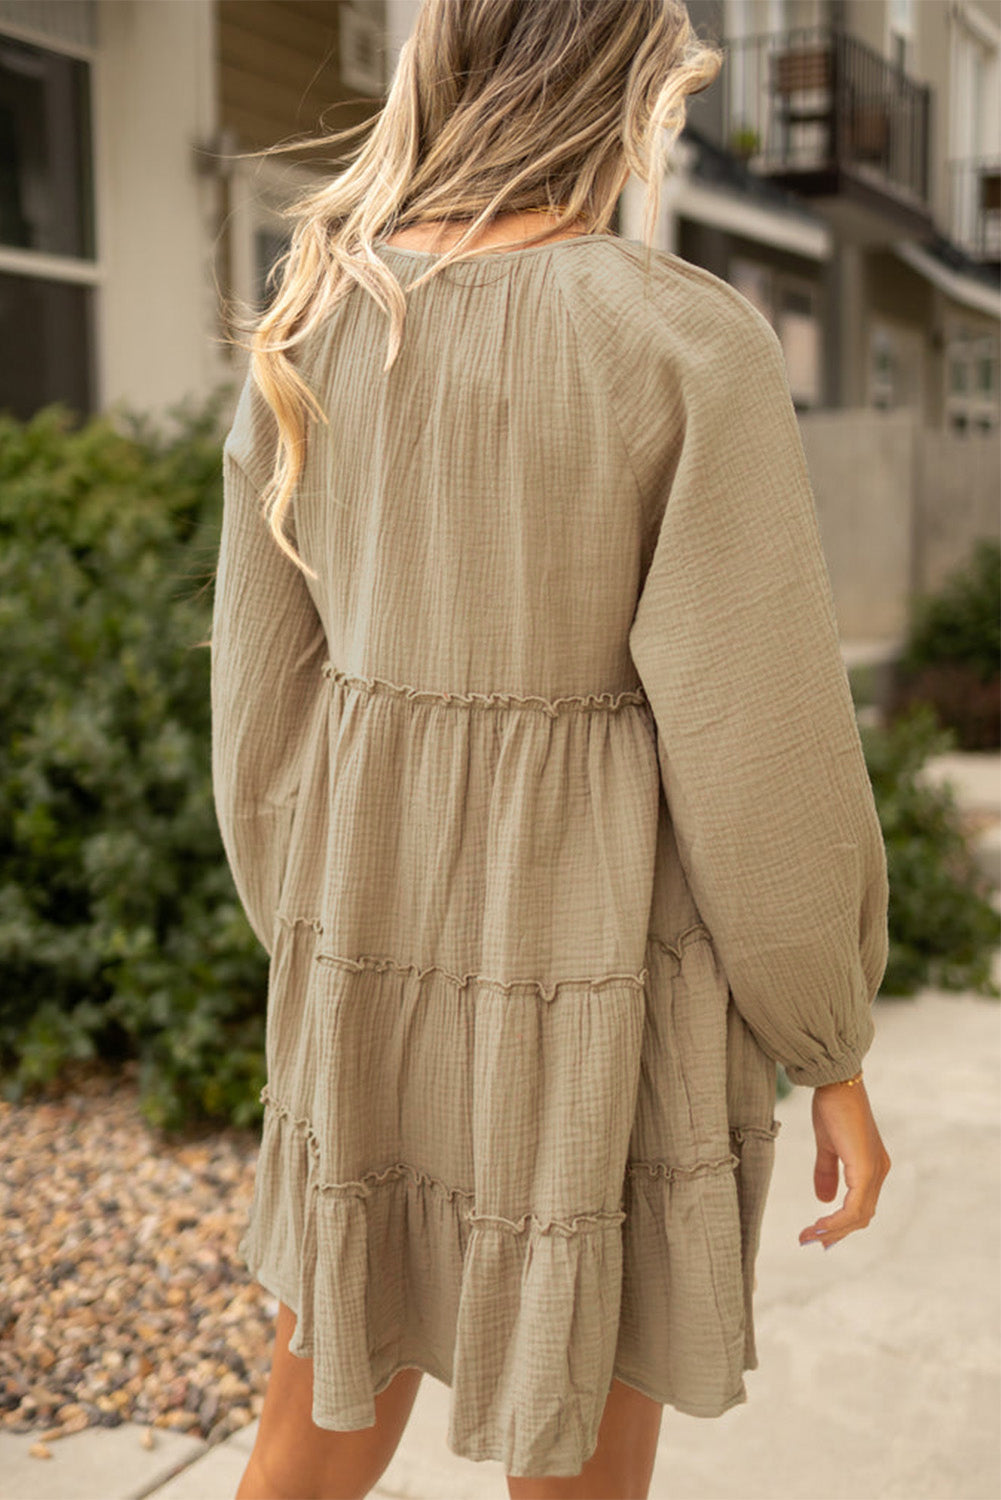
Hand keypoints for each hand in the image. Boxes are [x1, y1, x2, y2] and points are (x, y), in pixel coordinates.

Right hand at [798, 1079, 890, 1249]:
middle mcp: (878, 1171)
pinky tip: (819, 1224)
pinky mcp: (865, 1169)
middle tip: (809, 1240)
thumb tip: (822, 1199)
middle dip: (835, 1232)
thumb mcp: (827, 1144)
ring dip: (834, 1230)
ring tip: (809, 1235)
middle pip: (862, 1217)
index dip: (840, 1223)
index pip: (861, 1206)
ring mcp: (874, 1171)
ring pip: (859, 1216)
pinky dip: (837, 1220)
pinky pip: (854, 1207)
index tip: (815, 1232)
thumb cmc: (832, 1106)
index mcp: (872, 1166)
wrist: (836, 1082)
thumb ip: (827, 1171)